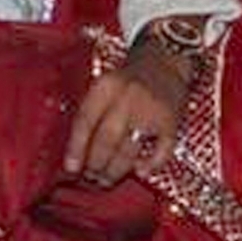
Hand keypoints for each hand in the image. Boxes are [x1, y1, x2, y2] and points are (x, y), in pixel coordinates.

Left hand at [64, 46, 192, 185]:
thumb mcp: (104, 85)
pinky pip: (161, 151)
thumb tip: (76, 150)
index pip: (85, 121)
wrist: (165, 60)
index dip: (76, 147)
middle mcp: (127, 98)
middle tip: (90, 178)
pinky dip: (151, 164)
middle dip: (96, 164)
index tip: (70, 168)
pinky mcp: (172, 123)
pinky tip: (139, 172)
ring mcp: (151, 111)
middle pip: (106, 139)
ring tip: (106, 180)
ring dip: (116, 170)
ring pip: (129, 149)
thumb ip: (91, 110)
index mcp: (106, 87)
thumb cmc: (128, 78)